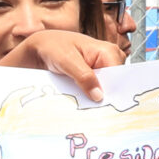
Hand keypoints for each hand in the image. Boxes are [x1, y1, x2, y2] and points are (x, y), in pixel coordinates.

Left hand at [0, 29, 123, 101]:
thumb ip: (83, 76)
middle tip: (94, 112)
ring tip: (86, 110)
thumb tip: (99, 96)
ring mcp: (100, 71)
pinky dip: (87, 99)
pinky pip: (94, 92)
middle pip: (113, 85)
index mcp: (107, 51)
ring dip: (94, 101)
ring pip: (103, 91)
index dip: (113, 92)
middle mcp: (107, 61)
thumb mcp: (66, 60)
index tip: (105, 107)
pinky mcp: (91, 79)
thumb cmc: (52, 46)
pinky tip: (81, 106)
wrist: (39, 49)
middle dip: (104, 98)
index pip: (119, 77)